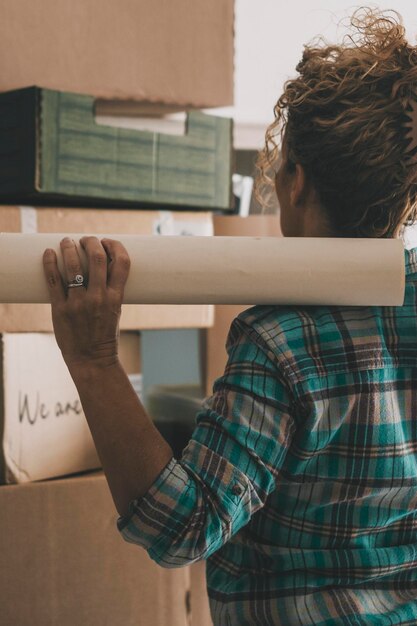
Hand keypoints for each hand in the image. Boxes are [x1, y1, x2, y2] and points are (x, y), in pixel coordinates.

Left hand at [43, 236, 130, 369]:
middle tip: (85, 240)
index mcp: (116, 298)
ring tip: (67, 242)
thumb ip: (110, 290)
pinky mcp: (60, 309)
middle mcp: (98, 298)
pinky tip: (49, 253)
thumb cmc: (104, 335)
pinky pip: (53, 280)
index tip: (107, 242)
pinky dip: (50, 263)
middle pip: (97, 257)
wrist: (91, 359)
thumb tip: (101, 266)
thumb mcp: (116, 311)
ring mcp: (78, 303)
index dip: (115, 246)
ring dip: (69, 247)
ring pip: (73, 265)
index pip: (121, 262)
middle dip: (91, 242)